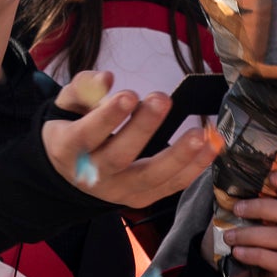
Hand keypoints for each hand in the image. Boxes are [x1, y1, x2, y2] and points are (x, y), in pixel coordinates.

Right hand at [41, 73, 220, 208]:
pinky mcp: (140, 198)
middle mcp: (92, 175)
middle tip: (162, 100)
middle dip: (143, 128)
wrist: (68, 173)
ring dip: (178, 156)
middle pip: (119, 157)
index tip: (129, 95)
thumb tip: (106, 79)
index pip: (86, 135)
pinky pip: (170, 186)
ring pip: (149, 177)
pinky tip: (210, 148)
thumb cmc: (71, 129)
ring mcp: (118, 191)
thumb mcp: (65, 105)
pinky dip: (193, 168)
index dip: (108, 117)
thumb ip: (83, 88)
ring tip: (201, 134)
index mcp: (67, 149)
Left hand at [217, 170, 276, 276]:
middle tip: (236, 210)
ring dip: (251, 234)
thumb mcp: (232, 220)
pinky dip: (255, 254)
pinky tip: (238, 254)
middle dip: (261, 208)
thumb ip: (240, 203)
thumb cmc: (231, 248)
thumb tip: (232, 182)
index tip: (272, 177)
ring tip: (229, 237)